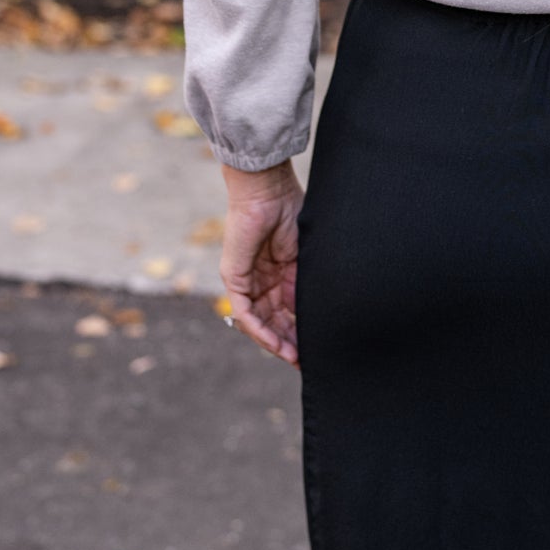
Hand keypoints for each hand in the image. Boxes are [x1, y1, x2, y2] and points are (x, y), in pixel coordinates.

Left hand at [219, 162, 303, 366]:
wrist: (269, 189)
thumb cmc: (290, 210)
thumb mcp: (304, 254)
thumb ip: (304, 282)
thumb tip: (314, 312)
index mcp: (279, 271)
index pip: (287, 309)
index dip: (300, 329)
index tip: (315, 347)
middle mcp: (260, 279)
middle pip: (273, 319)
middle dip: (289, 341)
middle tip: (305, 360)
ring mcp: (245, 280)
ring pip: (259, 321)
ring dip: (276, 341)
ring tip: (294, 357)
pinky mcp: (234, 277)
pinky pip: (245, 312)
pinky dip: (260, 329)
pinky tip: (276, 343)